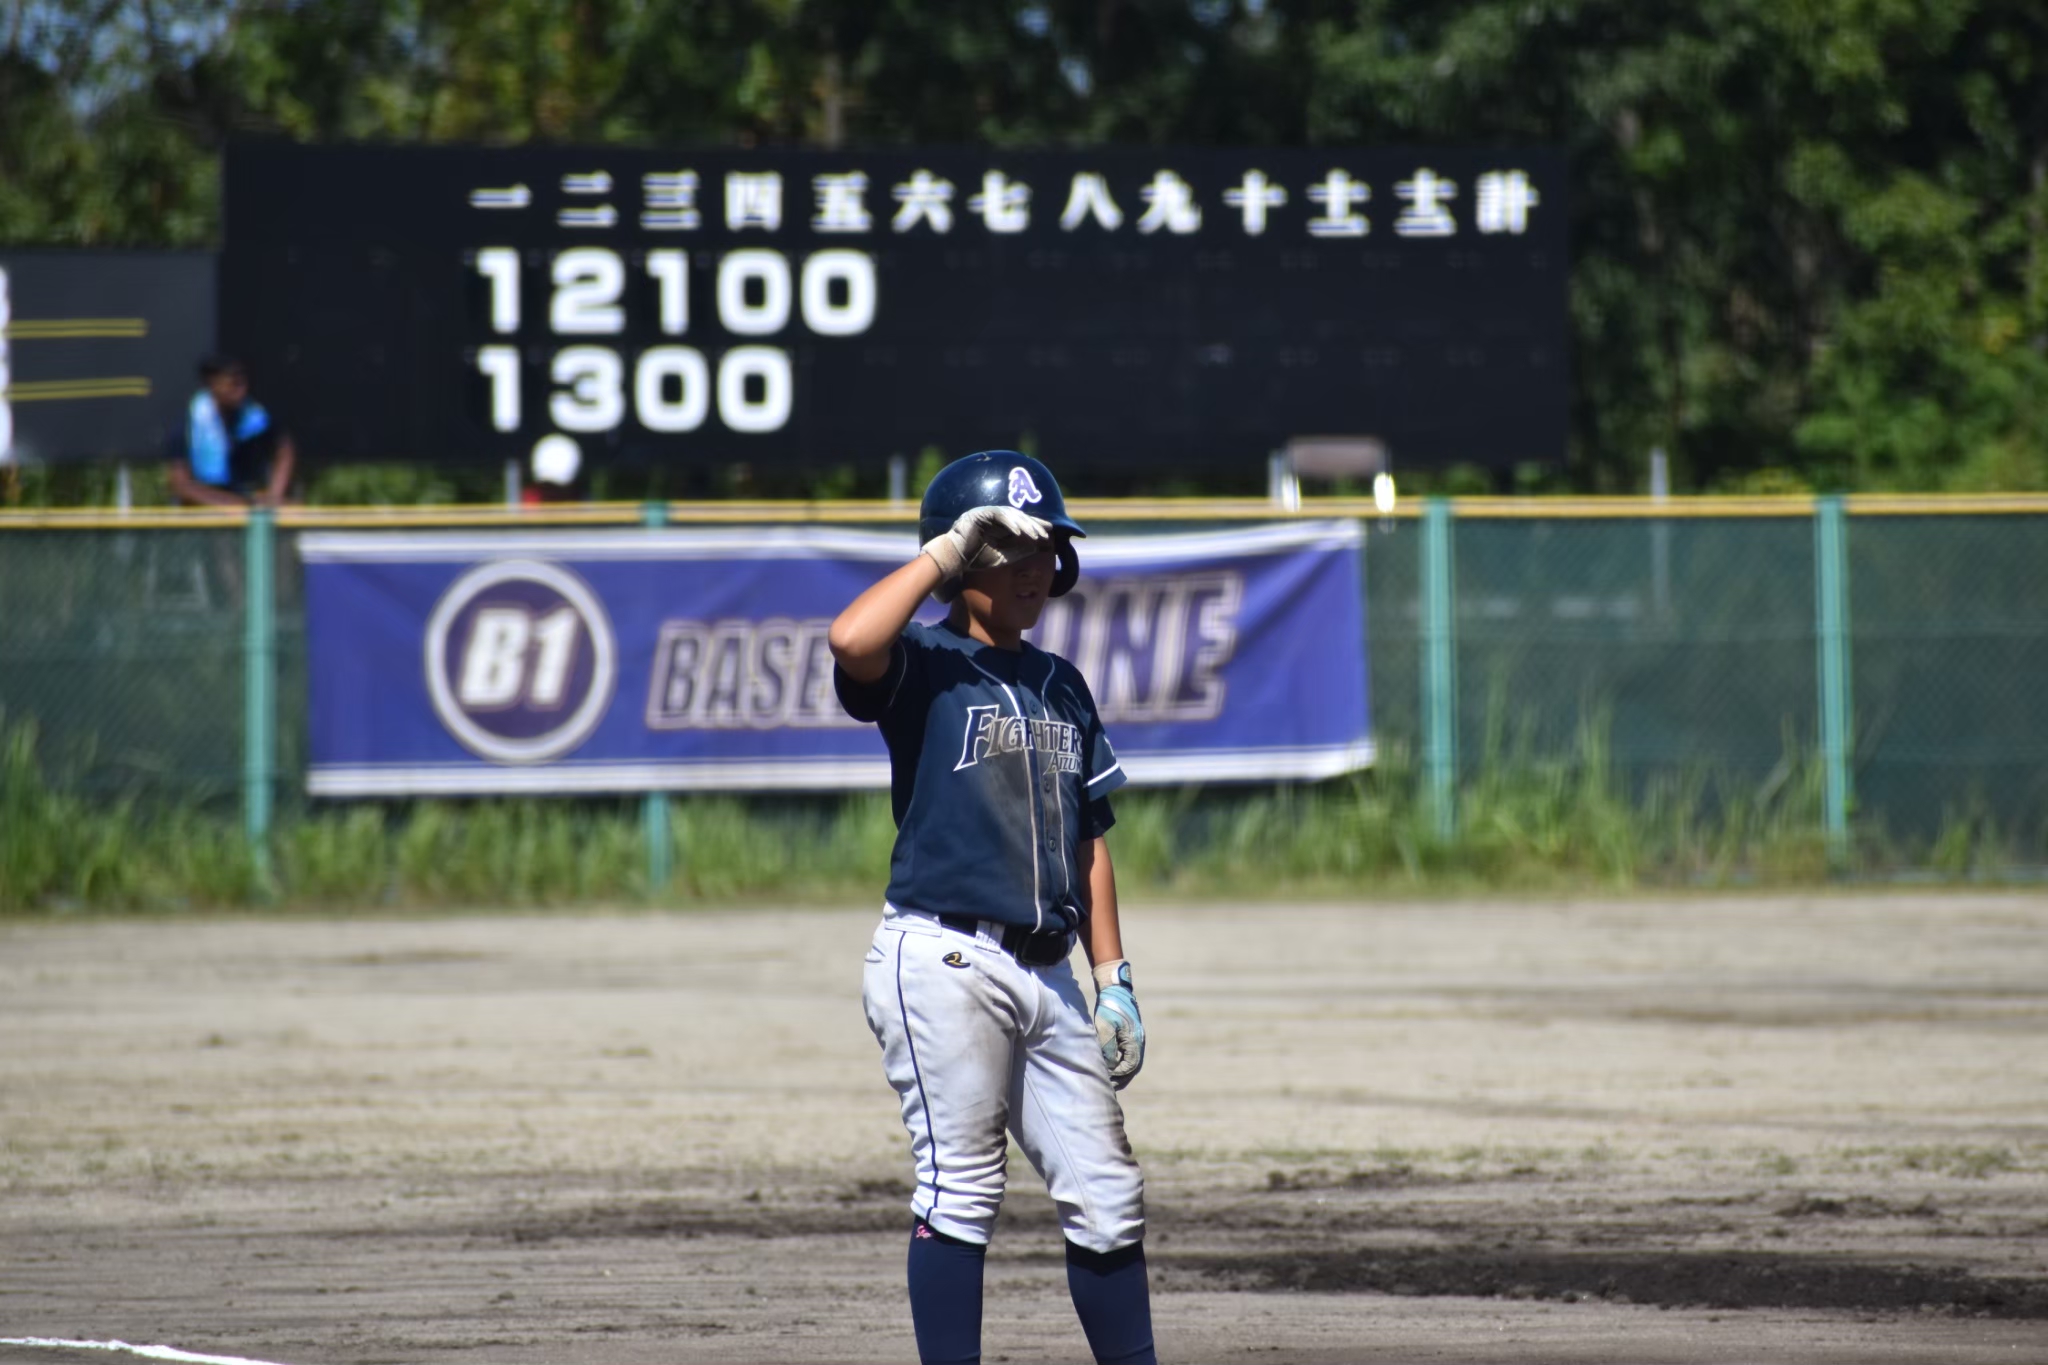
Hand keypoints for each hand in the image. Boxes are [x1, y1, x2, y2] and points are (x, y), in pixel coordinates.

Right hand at [922, 505, 1051, 584]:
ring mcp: (986, 514)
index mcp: (1000, 526)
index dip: (1035, 525)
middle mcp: (994, 517)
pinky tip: (1018, 531)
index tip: (1049, 531)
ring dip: (1023, 524)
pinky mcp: (979, 514)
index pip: (1021, 522)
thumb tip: (1038, 547)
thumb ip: (1019, 551)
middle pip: (1018, 516)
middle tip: (1045, 534)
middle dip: (1033, 525)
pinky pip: (997, 515)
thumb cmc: (976, 560)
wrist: (954, 561)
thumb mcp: (1004, 557)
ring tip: (1034, 535)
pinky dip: (1009, 522)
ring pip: (1010, 514)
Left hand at [1092, 960, 1144, 1088]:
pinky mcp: (1131, 1035)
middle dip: (1122, 1078)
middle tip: (1109, 1087)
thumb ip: (1107, 1048)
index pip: (1130, 1067)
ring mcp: (1136, 1038)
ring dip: (1122, 1072)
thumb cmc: (1109, 1008)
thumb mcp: (1105, 1028)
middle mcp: (1138, 1041)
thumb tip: (1108, 1066)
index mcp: (1134, 1041)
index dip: (1119, 1076)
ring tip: (1110, 1080)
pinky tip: (1111, 1065)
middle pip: (1133, 1067)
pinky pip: (1128, 1054)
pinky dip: (1121, 1062)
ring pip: (1132, 1061)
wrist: (1115, 989)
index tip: (1107, 1080)